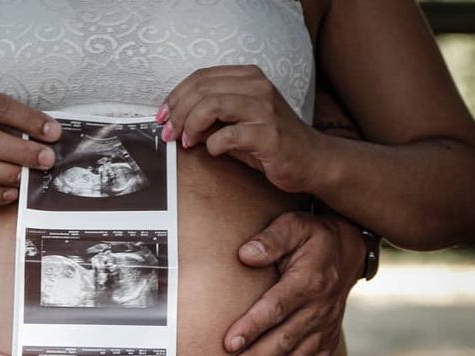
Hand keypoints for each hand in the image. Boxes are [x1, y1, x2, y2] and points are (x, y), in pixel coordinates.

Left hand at [159, 65, 322, 192]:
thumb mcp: (236, 126)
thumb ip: (209, 120)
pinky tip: (214, 151)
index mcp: (249, 78)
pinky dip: (213, 145)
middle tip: (169, 133)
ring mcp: (264, 108)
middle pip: (202, 89)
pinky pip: (228, 135)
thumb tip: (178, 123)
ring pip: (212, 105)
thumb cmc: (271, 143)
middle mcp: (258, 87)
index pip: (201, 77)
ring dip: (191, 125)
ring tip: (187, 142)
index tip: (163, 116)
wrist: (311, 160)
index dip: (176, 96)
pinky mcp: (268, 134)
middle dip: (178, 112)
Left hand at [223, 211, 365, 355]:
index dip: (253, 325)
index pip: (276, 307)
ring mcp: (325, 327)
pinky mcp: (327, 339)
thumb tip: (245, 254)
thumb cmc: (313, 236)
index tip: (229, 342)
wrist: (349, 247)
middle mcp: (319, 309)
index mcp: (308, 281)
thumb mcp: (295, 226)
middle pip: (285, 339)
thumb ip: (271, 240)